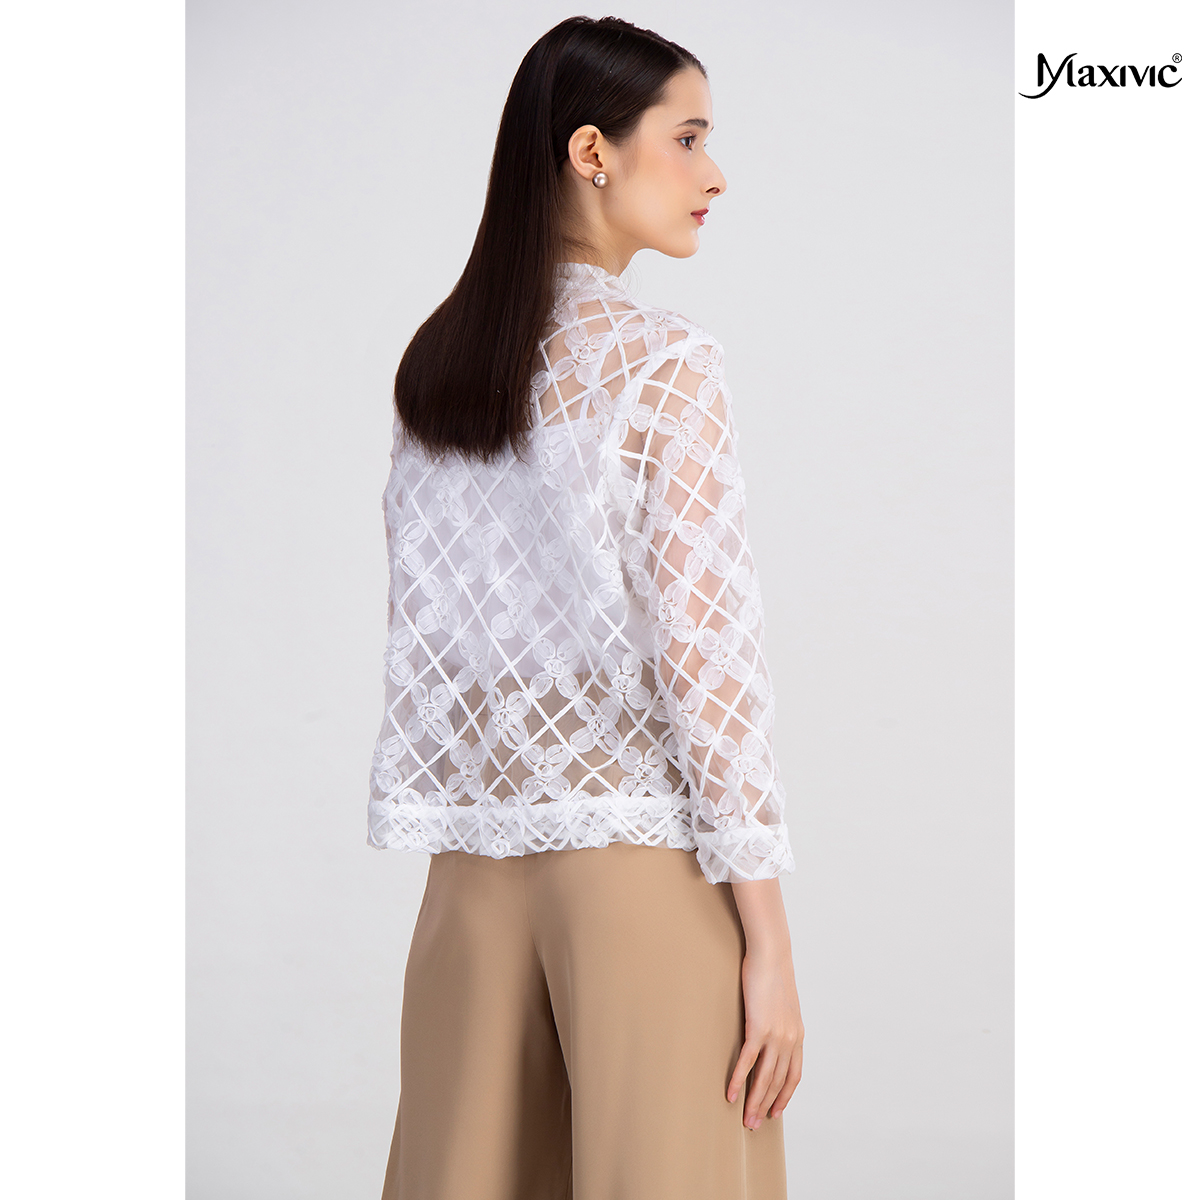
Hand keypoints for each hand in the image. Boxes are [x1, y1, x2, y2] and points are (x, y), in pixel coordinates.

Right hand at [726, 944, 803, 1128]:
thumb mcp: (783, 1003)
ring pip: (765, 1077)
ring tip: (745, 1119)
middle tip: (754, 1125)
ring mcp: (776, 1035)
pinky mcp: (759, 1027)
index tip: (775, 1113)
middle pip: (779, 1082)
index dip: (784, 1097)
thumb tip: (772, 1031)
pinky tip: (731, 1094)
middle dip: (766, 1106)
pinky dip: (740, 1080)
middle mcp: (790, 1040)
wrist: (772, 954)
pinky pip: (748, 1060)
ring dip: (754, 1101)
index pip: (794, 1076)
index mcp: (797, 1035)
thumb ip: (781, 1022)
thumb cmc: (774, 974)